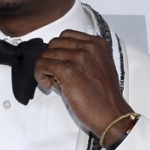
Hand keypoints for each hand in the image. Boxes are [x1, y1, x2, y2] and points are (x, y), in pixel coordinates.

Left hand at [34, 30, 135, 146]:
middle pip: (54, 43)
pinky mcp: (68, 71)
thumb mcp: (98, 68)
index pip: (66, 35)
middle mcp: (89, 47)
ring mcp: (78, 58)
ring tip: (52, 82)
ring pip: (46, 54)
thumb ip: (82, 58)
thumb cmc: (104, 97)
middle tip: (54, 74)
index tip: (60, 63)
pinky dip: (39, 74)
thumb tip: (58, 59)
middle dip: (51, 58)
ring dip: (44, 67)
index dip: (59, 50)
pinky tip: (47, 85)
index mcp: (97, 44)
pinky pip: (42, 64)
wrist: (111, 114)